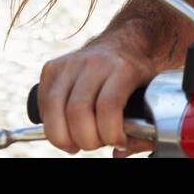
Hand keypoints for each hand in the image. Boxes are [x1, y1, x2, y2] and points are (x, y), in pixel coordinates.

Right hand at [37, 30, 157, 155]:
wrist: (122, 42)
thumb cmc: (136, 74)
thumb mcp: (150, 92)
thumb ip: (144, 126)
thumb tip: (120, 152)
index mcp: (123, 67)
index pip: (108, 106)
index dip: (110, 133)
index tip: (118, 141)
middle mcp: (95, 62)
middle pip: (77, 111)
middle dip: (85, 140)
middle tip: (95, 143)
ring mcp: (70, 62)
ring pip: (54, 109)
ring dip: (62, 137)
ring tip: (75, 143)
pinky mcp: (52, 67)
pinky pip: (43, 103)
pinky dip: (50, 124)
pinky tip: (64, 128)